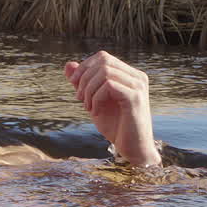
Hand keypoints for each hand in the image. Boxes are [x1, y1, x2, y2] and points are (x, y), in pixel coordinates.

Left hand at [64, 52, 159, 166]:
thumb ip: (83, 83)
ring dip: (89, 89)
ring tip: (87, 107)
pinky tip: (95, 112)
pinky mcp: (135, 98)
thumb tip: (68, 64)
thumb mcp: (94, 101)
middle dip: (84, 78)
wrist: (133, 150)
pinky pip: (108, 85)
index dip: (84, 68)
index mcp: (131, 75)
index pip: (103, 57)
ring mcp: (138, 86)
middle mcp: (138, 77)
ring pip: (104, 72)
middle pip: (103, 61)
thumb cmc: (116, 127)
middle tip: (79, 98)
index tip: (75, 87)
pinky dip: (96, 98)